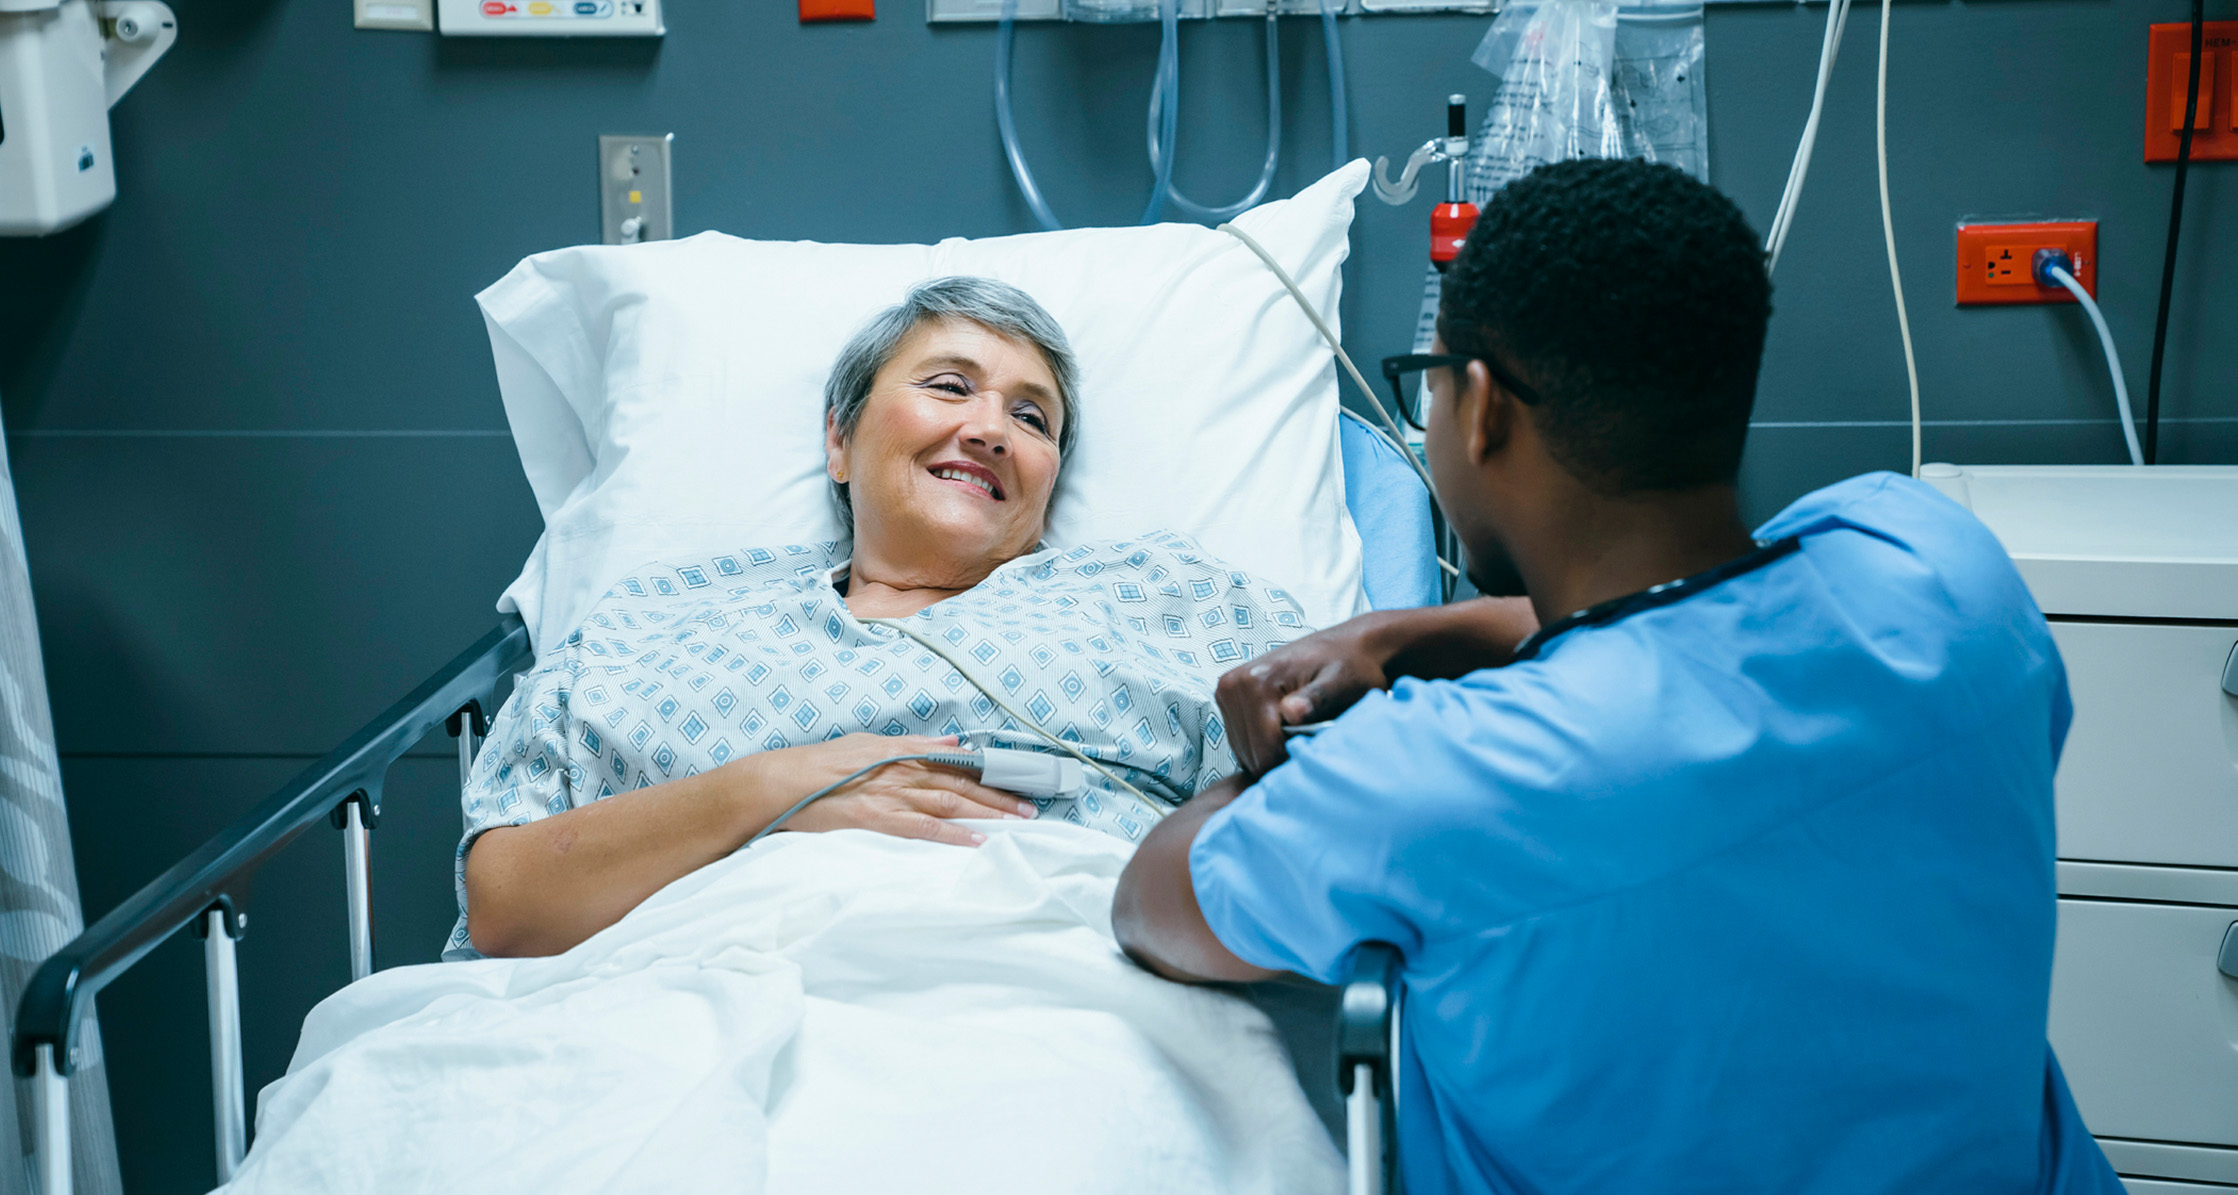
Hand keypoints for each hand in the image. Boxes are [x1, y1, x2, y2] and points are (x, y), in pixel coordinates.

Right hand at [755, 734, 1036, 847]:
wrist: (779, 783)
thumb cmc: (821, 764)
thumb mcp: (869, 743)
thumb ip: (914, 744)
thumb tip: (954, 743)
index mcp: (902, 753)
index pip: (956, 764)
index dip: (991, 774)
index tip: (1021, 782)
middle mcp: (902, 771)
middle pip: (961, 785)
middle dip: (999, 797)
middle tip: (1032, 809)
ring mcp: (890, 795)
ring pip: (950, 803)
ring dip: (987, 814)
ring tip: (1018, 824)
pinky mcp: (876, 817)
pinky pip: (921, 828)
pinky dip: (951, 833)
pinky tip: (976, 841)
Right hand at [1216, 617, 1393, 777]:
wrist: (1344, 646)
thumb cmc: (1349, 666)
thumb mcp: (1341, 681)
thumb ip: (1317, 698)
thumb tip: (1291, 712)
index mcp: (1255, 681)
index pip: (1264, 750)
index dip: (1293, 760)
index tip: (1317, 748)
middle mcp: (1232, 685)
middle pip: (1252, 755)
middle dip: (1282, 756)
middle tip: (1311, 738)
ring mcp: (1227, 692)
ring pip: (1246, 752)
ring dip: (1273, 752)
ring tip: (1300, 732)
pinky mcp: (1228, 699)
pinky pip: (1243, 742)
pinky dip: (1265, 745)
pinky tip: (1286, 731)